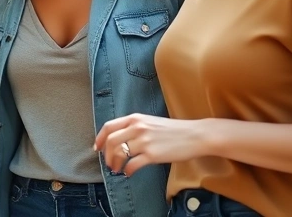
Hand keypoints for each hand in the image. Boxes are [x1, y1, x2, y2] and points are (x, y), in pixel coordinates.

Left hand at [93, 114, 207, 175]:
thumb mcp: (150, 121)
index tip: (97, 148)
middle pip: (111, 141)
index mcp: (135, 118)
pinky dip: (127, 170)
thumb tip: (119, 139)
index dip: (100, 138)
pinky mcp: (152, 155)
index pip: (109, 126)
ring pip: (119, 153)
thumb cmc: (173, 130)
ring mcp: (144, 141)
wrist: (194, 135)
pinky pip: (132, 164)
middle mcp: (137, 128)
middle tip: (108, 163)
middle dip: (106, 155)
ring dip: (115, 164)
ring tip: (117, 169)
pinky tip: (129, 173)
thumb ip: (134, 127)